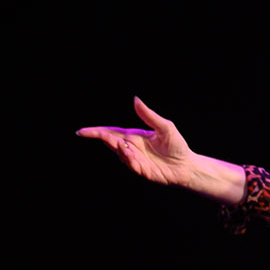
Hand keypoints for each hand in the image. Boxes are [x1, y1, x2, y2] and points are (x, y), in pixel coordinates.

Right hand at [76, 96, 245, 203]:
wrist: (187, 165)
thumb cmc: (176, 145)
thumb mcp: (165, 127)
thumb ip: (149, 115)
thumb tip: (135, 99)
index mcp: (134, 136)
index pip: (111, 132)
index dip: (96, 132)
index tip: (82, 132)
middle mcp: (131, 148)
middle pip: (111, 142)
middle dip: (102, 138)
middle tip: (96, 135)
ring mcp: (135, 160)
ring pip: (119, 154)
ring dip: (118, 149)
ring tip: (122, 144)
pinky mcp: (142, 170)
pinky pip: (131, 165)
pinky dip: (128, 159)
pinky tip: (131, 154)